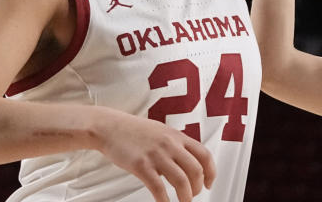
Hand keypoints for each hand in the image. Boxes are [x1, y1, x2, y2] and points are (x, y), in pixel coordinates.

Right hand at [91, 108, 215, 201]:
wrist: (110, 127)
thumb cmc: (134, 131)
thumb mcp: (163, 132)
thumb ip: (176, 145)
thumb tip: (185, 162)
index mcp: (178, 136)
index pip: (204, 155)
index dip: (211, 172)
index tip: (209, 183)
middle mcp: (171, 145)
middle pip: (196, 170)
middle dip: (198, 187)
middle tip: (193, 195)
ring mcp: (157, 155)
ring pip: (181, 181)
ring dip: (185, 196)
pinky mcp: (141, 165)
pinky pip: (158, 188)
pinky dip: (164, 200)